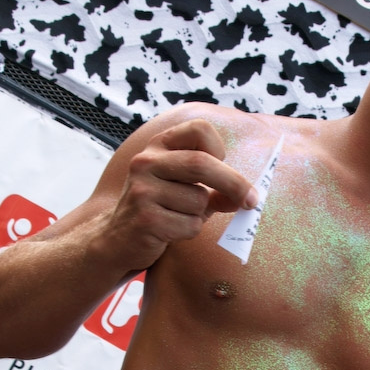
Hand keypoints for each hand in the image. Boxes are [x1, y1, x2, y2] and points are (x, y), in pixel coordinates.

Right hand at [102, 118, 258, 273]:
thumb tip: (248, 197)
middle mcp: (146, 162)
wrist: (117, 240)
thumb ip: (214, 188)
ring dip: (201, 216)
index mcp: (158, 146)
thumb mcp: (184, 189)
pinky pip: (190, 226)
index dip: (219, 150)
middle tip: (252, 201)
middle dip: (234, 183)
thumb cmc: (159, 210)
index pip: (200, 129)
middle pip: (202, 163)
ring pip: (199, 201)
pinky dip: (190, 232)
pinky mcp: (146, 218)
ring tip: (179, 218)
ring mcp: (143, 190)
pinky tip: (170, 232)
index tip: (226, 168)